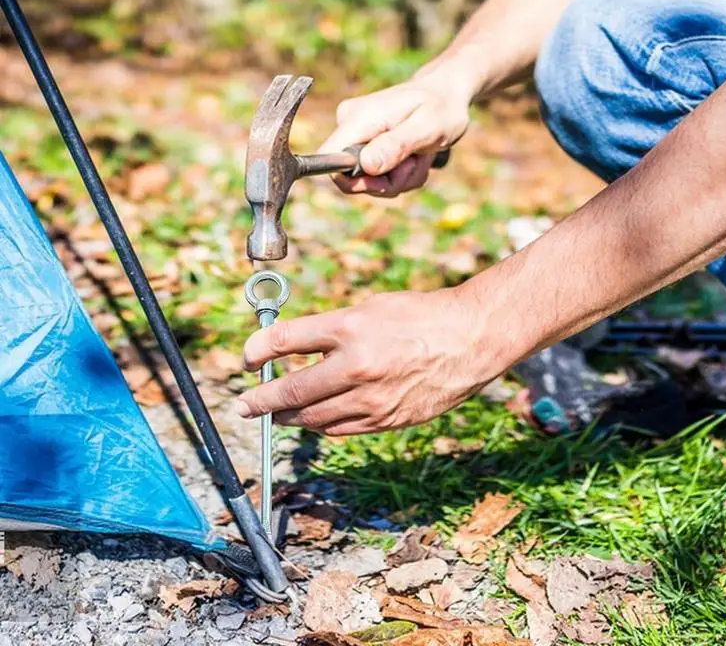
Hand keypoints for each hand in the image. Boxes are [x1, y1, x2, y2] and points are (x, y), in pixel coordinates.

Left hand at [235, 287, 498, 434]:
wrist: (470, 340)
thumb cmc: (421, 316)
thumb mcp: (372, 308)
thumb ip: (333, 331)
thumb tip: (298, 349)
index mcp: (349, 328)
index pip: (285, 340)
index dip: (257, 351)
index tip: (247, 359)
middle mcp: (356, 366)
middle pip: (291, 390)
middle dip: (261, 400)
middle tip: (244, 406)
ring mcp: (372, 398)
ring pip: (314, 417)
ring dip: (289, 416)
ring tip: (277, 414)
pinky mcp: (387, 420)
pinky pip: (342, 429)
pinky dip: (323, 425)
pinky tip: (315, 420)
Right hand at [319, 77, 469, 196]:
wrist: (447, 95)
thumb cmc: (441, 107)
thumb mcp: (427, 127)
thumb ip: (396, 145)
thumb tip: (366, 165)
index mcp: (358, 118)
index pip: (328, 158)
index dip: (353, 180)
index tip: (386, 179)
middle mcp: (350, 125)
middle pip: (352, 178)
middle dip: (388, 181)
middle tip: (415, 163)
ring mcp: (358, 136)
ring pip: (369, 181)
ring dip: (400, 179)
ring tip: (419, 157)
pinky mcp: (367, 146)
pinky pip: (378, 177)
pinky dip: (401, 175)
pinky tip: (415, 158)